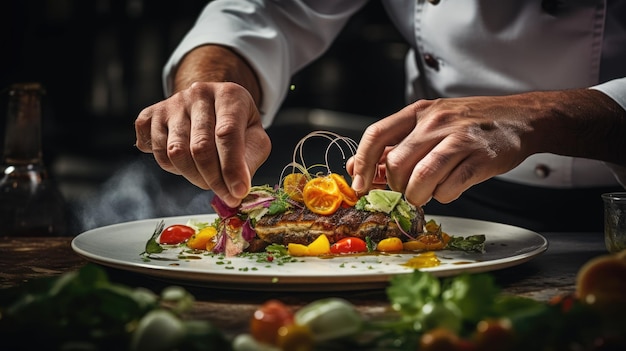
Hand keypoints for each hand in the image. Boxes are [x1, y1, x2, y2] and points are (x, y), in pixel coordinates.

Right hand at [134, 81, 270, 206]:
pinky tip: (186, 163)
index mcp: (229, 95)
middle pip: (200, 147)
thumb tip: (237, 189)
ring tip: (206, 176)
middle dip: (213, 179)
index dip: (232, 168)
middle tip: (224, 193)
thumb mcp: (255, 138)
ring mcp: (172, 103)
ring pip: (175, 152)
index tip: (238, 193)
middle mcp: (199, 93)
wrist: (213, 105)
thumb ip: (250, 161)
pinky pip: (156, 151)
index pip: (227, 133)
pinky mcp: (152, 115)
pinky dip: (171, 167)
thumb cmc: (238, 125)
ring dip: (193, 176)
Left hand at [348, 94, 545, 205]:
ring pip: (421, 178)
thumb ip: (396, 144)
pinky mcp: (480, 158)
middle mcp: (436, 122)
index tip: (359, 185)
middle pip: (397, 163)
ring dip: (417, 196)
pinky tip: (450, 188)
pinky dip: (444, 196)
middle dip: (396, 187)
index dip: (363, 163)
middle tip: (406, 192)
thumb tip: (357, 167)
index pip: (377, 134)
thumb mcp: (430, 124)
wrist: (521, 118)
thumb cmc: (470, 123)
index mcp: (418, 112)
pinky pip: (449, 188)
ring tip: (425, 195)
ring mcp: (459, 139)